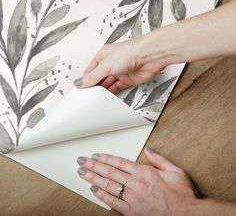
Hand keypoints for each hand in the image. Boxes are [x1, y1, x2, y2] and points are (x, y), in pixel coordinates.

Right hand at [76, 38, 165, 93]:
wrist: (149, 57)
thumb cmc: (129, 52)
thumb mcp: (105, 65)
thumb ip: (93, 76)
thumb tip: (81, 82)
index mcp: (102, 56)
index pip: (90, 70)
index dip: (85, 80)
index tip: (80, 90)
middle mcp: (110, 64)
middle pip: (98, 78)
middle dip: (93, 86)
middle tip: (86, 96)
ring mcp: (119, 72)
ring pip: (107, 84)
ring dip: (102, 91)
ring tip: (94, 99)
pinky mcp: (126, 80)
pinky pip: (116, 88)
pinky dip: (111, 93)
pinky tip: (105, 97)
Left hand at [77, 147, 200, 215]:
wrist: (187, 215)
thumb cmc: (181, 195)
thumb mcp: (175, 171)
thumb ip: (159, 159)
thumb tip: (148, 150)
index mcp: (145, 173)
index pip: (120, 162)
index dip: (106, 158)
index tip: (96, 155)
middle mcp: (136, 184)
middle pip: (110, 172)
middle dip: (94, 165)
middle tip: (82, 160)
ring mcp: (133, 198)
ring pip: (108, 185)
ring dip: (93, 177)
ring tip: (83, 172)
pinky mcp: (132, 212)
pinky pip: (113, 202)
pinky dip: (102, 195)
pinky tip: (94, 189)